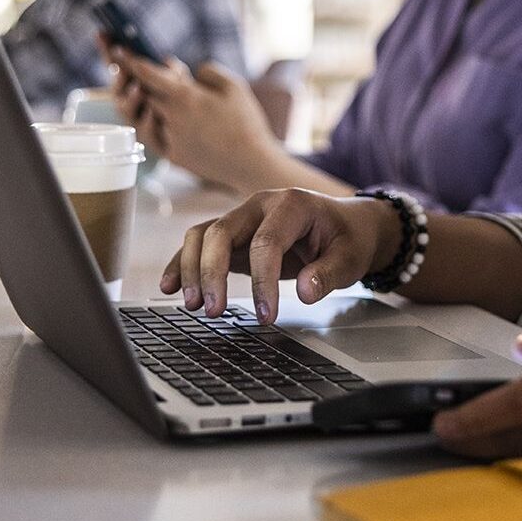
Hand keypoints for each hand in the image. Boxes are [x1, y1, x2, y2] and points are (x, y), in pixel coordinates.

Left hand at [108, 50, 278, 189]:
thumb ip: (208, 72)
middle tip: (147, 74)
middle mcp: (172, 118)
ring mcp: (170, 139)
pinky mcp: (172, 156)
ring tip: (157, 98)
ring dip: (148, 103)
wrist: (251, 163)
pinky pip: (155, 136)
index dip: (131, 61)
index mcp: (185, 97)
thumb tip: (190, 72)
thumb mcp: (234, 87)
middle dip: (142, 82)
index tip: (119, 51)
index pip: (148, 75)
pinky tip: (168, 120)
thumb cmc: (246, 122)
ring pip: (147, 115)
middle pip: (144, 93)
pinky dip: (156, 124)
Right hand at [161, 187, 400, 323]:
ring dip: (191, 269)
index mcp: (291, 205)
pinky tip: (170, 286)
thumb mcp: (351, 257)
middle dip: (212, 272)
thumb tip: (306, 292)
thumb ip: (330, 274)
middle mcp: (260, 206)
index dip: (262, 281)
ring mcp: (242, 218)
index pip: (266, 242)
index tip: (266, 314)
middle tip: (213, 311)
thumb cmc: (347, 238)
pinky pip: (199, 243)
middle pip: (221, 232)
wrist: (345, 224)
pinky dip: (182, 263)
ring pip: (202, 235)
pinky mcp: (232, 235)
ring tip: (193, 304)